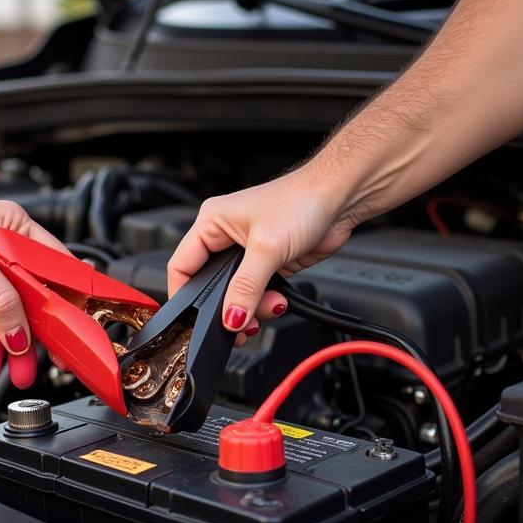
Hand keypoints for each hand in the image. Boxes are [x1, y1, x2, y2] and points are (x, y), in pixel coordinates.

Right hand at [168, 164, 355, 331]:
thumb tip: (230, 318)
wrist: (340, 198)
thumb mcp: (267, 248)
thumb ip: (246, 287)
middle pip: (210, 285)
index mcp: (212, 222)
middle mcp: (226, 236)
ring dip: (250, 307)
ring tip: (268, 307)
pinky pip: (257, 293)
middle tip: (237, 324)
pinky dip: (265, 303)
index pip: (182, 265)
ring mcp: (249, 252)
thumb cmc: (301, 200)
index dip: (183, 294)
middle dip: (226, 306)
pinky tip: (277, 300)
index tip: (193, 318)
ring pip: (236, 293)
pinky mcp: (270, 263)